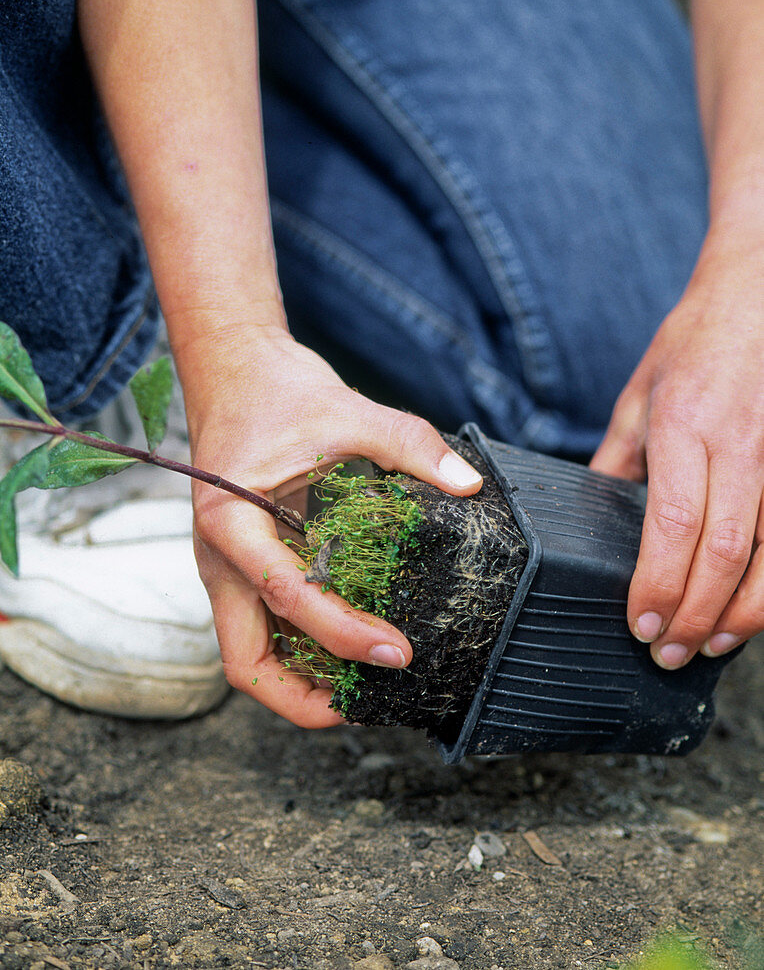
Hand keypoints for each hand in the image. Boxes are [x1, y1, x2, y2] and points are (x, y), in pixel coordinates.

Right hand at [181, 327, 483, 726]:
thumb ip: (409, 444)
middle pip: (243, 660)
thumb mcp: (348, 409)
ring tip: (361, 689)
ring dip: (298, 681)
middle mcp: (217, 556)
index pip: (285, 597)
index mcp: (229, 520)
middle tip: (368, 701)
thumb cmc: (278, 391)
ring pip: (248, 653)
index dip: (342, 635)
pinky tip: (346, 646)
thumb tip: (467, 485)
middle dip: (301, 697)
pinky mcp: (241, 565)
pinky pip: (262, 627)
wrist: (233, 371)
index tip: (398, 651)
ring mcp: (224, 567)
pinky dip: (298, 650)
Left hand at [591, 251, 762, 668]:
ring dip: (743, 612)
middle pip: (722, 550)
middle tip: (669, 654)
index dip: (658, 586)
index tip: (640, 625)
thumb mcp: (639, 395)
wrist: (761, 292)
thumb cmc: (695, 343)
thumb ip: (619, 461)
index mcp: (683, 425)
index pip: (670, 524)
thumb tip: (591, 516)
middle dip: (696, 615)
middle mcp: (738, 442)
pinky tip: (755, 609)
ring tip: (712, 645)